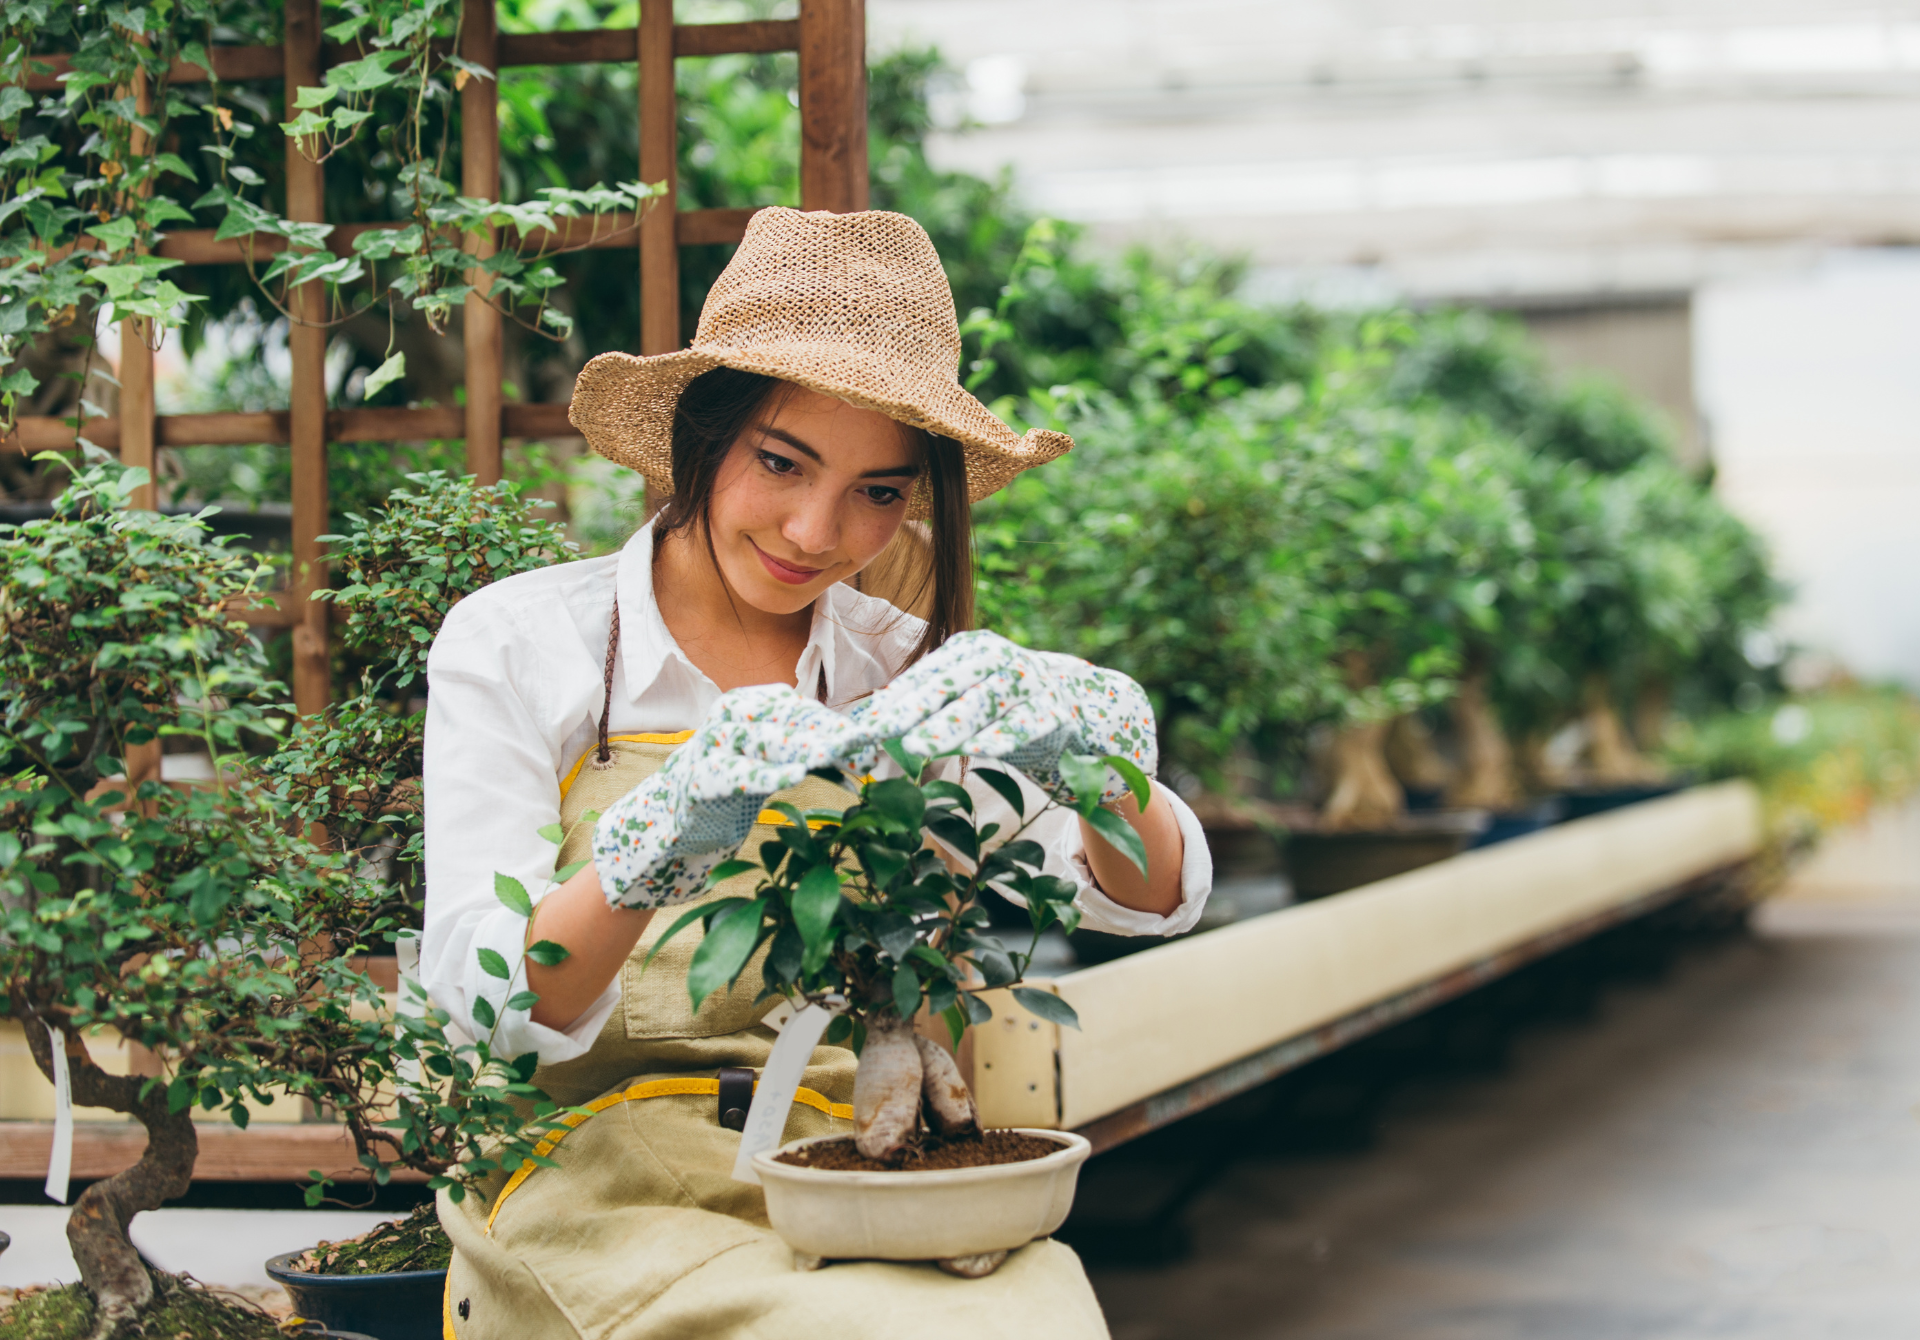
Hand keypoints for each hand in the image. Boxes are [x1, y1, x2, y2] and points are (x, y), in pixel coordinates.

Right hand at [591, 684, 872, 908]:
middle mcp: (733, 715)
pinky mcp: (700, 777)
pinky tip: (791, 778)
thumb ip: (812, 750)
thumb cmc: (736, 779)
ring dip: (801, 747)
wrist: (676, 813)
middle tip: (865, 749)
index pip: (804, 711)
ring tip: (833, 753)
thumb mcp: (776, 759)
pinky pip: (736, 774)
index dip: (839, 727)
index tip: (871, 744)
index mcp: (754, 704)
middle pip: (790, 722)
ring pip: (765, 742)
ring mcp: (713, 743)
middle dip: (829, 736)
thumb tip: (867, 751)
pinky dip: (764, 775)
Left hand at [850, 630, 1157, 801]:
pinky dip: (1005, 735)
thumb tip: (873, 720)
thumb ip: (931, 709)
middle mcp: (999, 659)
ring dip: (950, 725)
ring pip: (985, 703)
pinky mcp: (1059, 707)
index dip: (894, 702)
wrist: (1091, 712)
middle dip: (912, 709)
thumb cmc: (1016, 711)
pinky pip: (1028, 723)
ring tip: (918, 746)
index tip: (863, 727)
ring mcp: (1032, 681)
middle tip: (879, 732)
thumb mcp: (971, 704)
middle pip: (949, 685)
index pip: (925, 677)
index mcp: (972, 652)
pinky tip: (982, 750)